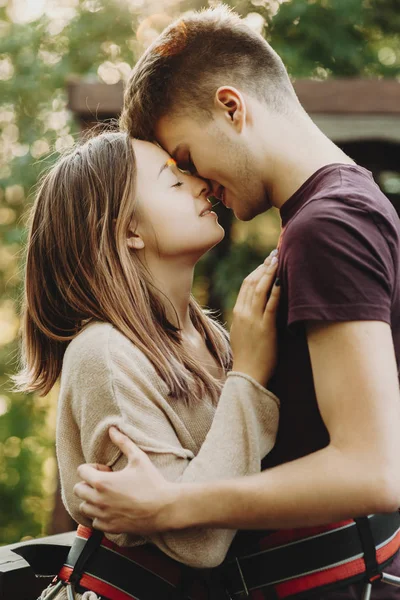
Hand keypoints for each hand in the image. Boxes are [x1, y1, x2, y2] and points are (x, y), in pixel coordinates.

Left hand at [74, 427, 177, 533]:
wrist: (165, 507)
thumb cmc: (152, 481)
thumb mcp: (138, 458)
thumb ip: (123, 442)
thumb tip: (112, 429)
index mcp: (102, 482)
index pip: (81, 471)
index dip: (92, 467)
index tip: (106, 469)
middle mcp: (98, 500)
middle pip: (78, 489)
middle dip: (88, 483)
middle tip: (104, 482)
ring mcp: (103, 515)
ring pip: (84, 507)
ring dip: (91, 500)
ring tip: (107, 495)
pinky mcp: (110, 527)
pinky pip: (94, 522)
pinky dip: (99, 516)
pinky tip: (112, 509)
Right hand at [230, 251, 279, 386]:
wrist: (248, 375)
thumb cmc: (248, 357)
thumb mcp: (242, 333)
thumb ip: (246, 318)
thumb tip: (255, 307)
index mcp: (237, 313)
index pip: (245, 285)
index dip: (256, 271)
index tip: (266, 262)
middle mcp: (243, 313)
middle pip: (252, 283)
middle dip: (264, 267)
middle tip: (274, 255)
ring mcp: (253, 320)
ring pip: (260, 290)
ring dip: (270, 274)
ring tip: (278, 261)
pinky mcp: (265, 328)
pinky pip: (270, 305)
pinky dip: (276, 291)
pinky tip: (282, 281)